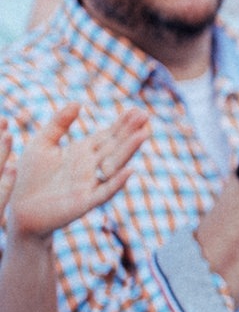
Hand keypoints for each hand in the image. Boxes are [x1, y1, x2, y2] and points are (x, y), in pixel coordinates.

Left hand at [2, 106, 148, 239]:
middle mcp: (91, 166)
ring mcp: (90, 183)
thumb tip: (78, 102)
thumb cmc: (30, 177)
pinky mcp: (85, 201)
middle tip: (146, 115)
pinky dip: (117, 182)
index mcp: (82, 152)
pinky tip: (129, 170)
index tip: (136, 110)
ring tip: (143, 134)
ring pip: (115, 164)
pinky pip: (104, 191)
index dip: (122, 123)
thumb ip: (59, 124)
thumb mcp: (42, 144)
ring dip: (129, 150)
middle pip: (115, 146)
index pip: (107, 135)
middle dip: (130, 131)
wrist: (20, 209)